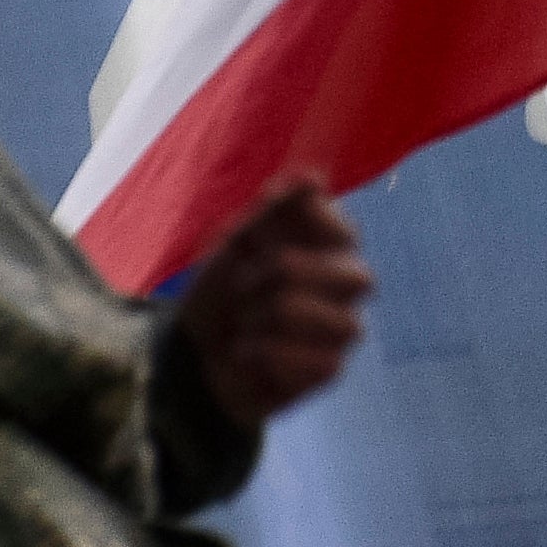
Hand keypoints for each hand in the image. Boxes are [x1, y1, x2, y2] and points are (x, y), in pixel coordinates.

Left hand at [177, 174, 372, 427]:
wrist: (190, 352)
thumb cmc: (222, 291)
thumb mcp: (237, 242)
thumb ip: (275, 208)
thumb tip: (312, 177)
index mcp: (332, 246)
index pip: (347, 231)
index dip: (301, 236)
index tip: (254, 240)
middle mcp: (346, 285)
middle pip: (356, 278)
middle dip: (282, 279)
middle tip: (243, 286)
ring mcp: (341, 328)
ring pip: (336, 322)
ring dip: (270, 320)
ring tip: (244, 322)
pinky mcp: (327, 369)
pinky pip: (321, 364)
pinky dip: (268, 356)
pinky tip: (245, 353)